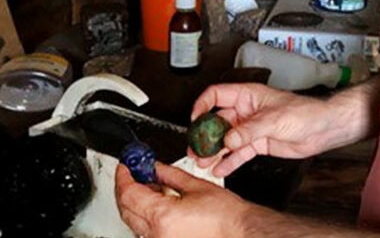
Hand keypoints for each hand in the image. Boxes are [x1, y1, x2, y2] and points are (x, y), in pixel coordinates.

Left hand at [115, 162, 249, 237]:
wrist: (238, 232)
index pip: (129, 193)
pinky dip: (146, 215)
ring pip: (134, 221)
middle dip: (126, 187)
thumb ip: (170, 174)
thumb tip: (154, 167)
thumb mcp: (196, 186)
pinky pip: (146, 231)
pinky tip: (158, 202)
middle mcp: (155, 235)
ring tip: (150, 184)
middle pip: (126, 208)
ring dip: (136, 201)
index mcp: (162, 216)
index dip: (124, 175)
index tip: (126, 164)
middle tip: (134, 171)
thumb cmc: (225, 216)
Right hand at [190, 82, 353, 176]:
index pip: (217, 95)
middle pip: (218, 120)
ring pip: (226, 139)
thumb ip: (250, 130)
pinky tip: (220, 169)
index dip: (203, 105)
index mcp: (249, 95)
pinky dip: (229, 161)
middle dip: (205, 135)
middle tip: (196, 148)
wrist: (323, 128)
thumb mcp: (275, 119)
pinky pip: (239, 152)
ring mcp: (252, 128)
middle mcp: (248, 111)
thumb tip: (229, 139)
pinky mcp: (259, 143)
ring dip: (214, 151)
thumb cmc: (306, 112)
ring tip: (203, 162)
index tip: (195, 119)